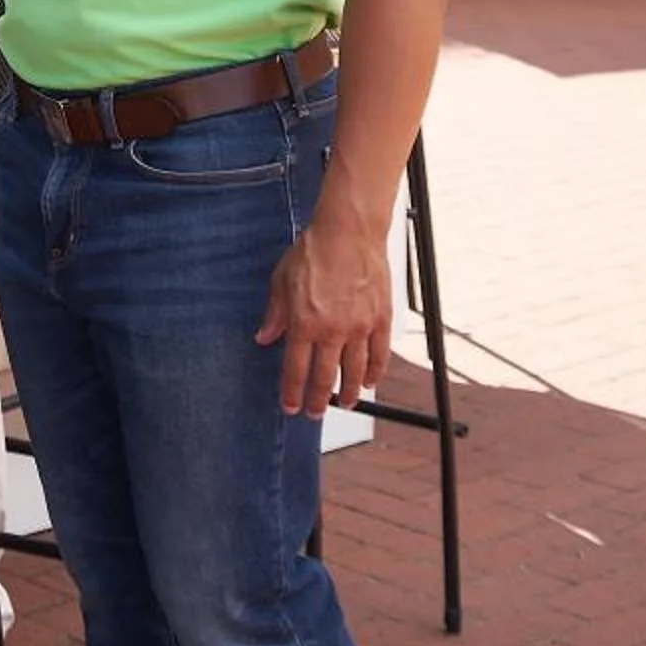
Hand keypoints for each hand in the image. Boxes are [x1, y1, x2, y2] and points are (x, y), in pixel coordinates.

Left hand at [254, 216, 392, 416]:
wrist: (348, 233)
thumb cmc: (313, 252)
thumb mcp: (282, 281)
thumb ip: (274, 314)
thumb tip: (264, 338)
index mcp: (303, 323)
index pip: (295, 370)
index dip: (291, 393)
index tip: (290, 406)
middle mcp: (331, 331)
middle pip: (324, 377)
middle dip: (317, 400)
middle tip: (314, 412)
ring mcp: (359, 327)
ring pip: (354, 372)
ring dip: (348, 392)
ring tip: (345, 403)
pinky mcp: (380, 319)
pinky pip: (379, 355)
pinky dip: (375, 372)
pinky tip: (369, 382)